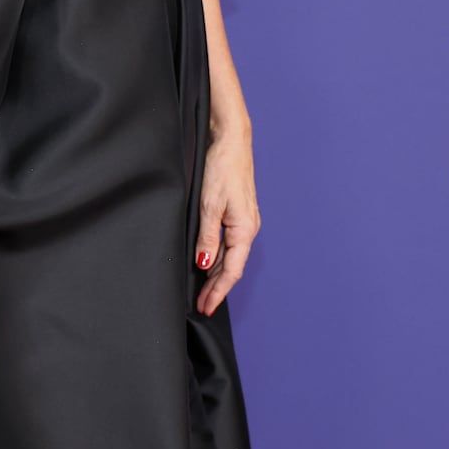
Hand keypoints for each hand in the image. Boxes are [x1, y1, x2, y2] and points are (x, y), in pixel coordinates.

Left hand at [195, 124, 258, 315]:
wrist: (231, 141)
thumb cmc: (223, 168)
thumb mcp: (209, 206)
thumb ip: (207, 238)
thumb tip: (204, 264)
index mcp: (244, 230)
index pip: (231, 271)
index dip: (217, 291)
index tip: (205, 306)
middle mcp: (247, 229)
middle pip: (231, 267)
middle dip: (216, 288)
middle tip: (201, 305)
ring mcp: (243, 222)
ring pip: (228, 257)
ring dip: (216, 275)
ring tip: (201, 292)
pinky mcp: (236, 215)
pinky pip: (227, 244)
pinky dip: (217, 258)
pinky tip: (206, 265)